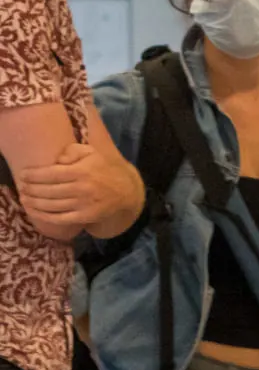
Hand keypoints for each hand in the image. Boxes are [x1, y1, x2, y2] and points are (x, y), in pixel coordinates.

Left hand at [18, 144, 144, 237]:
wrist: (125, 191)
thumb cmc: (104, 169)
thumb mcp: (92, 153)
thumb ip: (73, 151)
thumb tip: (56, 159)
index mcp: (82, 171)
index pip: (52, 174)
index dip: (34, 175)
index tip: (23, 175)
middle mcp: (82, 188)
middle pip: (48, 191)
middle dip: (31, 189)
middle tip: (22, 187)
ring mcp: (83, 204)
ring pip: (52, 205)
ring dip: (34, 203)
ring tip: (24, 199)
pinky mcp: (85, 216)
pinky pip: (60, 218)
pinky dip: (45, 216)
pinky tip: (35, 212)